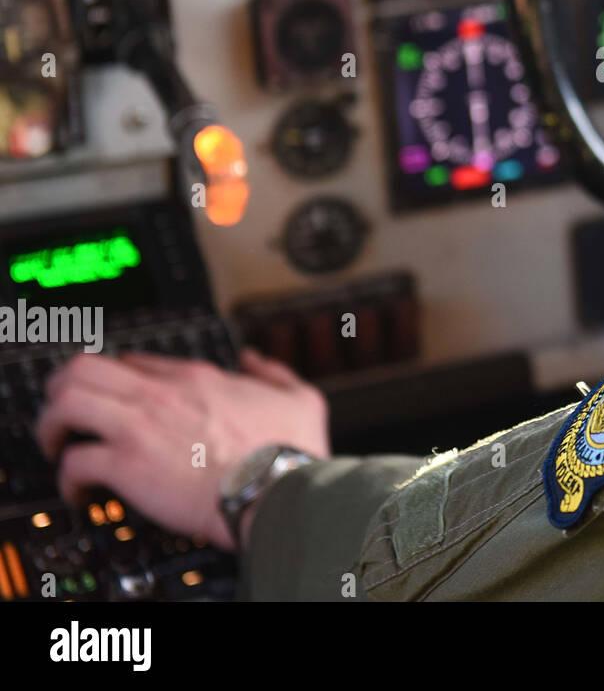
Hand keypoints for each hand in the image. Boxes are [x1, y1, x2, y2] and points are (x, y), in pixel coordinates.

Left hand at [34, 347, 330, 552]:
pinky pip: (74, 462)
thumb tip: (255, 359)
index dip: (117, 380)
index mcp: (199, 378)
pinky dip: (68, 479)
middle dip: (65, 388)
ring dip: (54, 424)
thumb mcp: (300, 398)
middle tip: (68, 413)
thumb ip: (274, 372)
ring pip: (67, 402)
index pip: (135, 362)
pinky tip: (81, 493)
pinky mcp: (127, 465)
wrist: (276, 489)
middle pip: (86, 367)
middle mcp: (162, 394)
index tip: (115, 400)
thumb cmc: (289, 453)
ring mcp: (141, 426)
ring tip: (60, 445)